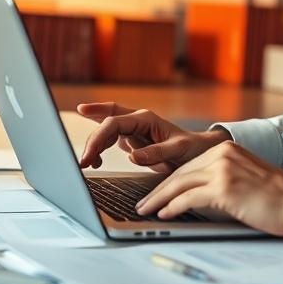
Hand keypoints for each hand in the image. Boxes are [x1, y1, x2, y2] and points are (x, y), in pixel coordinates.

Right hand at [77, 102, 229, 172]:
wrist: (199, 151)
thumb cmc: (192, 147)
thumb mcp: (179, 150)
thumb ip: (158, 152)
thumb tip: (133, 157)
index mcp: (146, 119)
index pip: (114, 123)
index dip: (98, 135)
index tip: (89, 153)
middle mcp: (136, 121)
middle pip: (106, 124)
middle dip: (92, 141)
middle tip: (83, 163)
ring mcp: (133, 129)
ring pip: (105, 131)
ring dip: (94, 145)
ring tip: (88, 164)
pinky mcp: (132, 140)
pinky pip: (110, 138)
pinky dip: (100, 148)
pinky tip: (95, 160)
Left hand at [136, 141, 282, 236]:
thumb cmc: (279, 196)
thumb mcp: (247, 178)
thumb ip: (224, 180)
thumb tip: (198, 198)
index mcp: (227, 149)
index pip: (189, 165)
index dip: (169, 180)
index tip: (156, 192)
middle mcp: (222, 153)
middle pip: (180, 173)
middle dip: (158, 190)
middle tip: (142, 202)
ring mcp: (222, 169)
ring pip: (179, 184)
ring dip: (158, 199)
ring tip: (145, 210)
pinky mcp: (224, 188)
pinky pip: (188, 198)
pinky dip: (173, 207)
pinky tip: (164, 214)